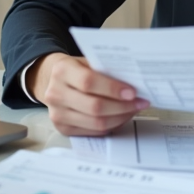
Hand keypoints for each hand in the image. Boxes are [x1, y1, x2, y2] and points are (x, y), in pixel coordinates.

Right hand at [29, 53, 148, 135]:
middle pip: (94, 107)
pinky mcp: (63, 129)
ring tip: (133, 110)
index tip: (132, 92)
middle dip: (122, 106)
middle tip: (139, 102)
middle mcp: (55, 94)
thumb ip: (105, 71)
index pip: (89, 82)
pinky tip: (121, 117)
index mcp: (62, 71)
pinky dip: (112, 125)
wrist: (53, 81)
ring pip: (96, 123)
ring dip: (120, 117)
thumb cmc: (76, 70)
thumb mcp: (87, 62)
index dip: (112, 89)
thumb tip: (134, 82)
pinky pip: (94, 132)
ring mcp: (57, 114)